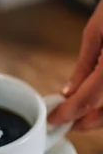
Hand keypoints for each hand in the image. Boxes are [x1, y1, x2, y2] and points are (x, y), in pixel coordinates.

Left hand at [49, 0, 102, 129]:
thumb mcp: (96, 32)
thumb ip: (85, 66)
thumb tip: (70, 92)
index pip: (89, 99)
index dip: (70, 113)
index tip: (54, 119)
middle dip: (86, 121)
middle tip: (66, 120)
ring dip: (100, 116)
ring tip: (79, 113)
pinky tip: (97, 102)